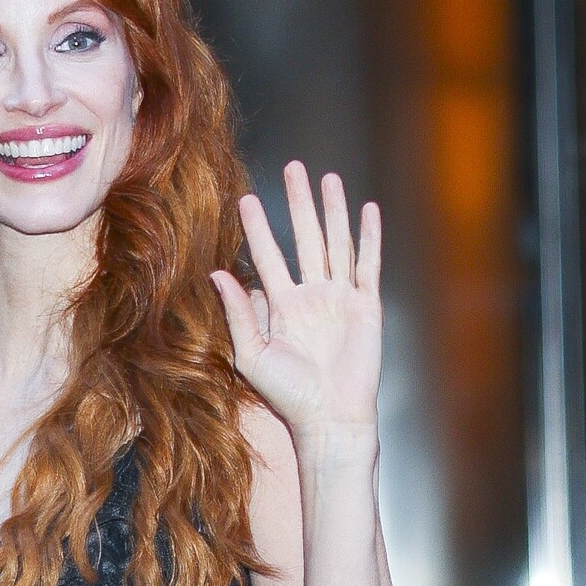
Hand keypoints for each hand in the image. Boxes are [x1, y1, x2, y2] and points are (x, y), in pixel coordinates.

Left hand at [211, 163, 383, 449]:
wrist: (330, 417)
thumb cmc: (288, 395)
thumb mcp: (253, 355)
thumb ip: (237, 314)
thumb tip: (217, 274)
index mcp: (282, 306)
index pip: (267, 256)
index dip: (257, 228)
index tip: (246, 199)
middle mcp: (311, 296)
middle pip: (304, 237)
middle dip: (298, 203)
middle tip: (292, 168)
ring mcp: (340, 298)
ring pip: (336, 242)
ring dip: (333, 210)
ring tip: (327, 178)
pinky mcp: (366, 306)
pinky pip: (367, 264)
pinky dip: (368, 237)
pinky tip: (367, 209)